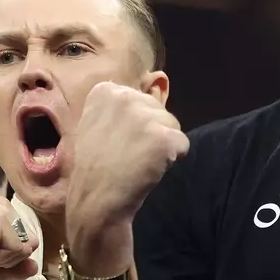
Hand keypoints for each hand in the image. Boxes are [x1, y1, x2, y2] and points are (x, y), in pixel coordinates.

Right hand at [0, 195, 39, 279]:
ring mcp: (0, 210)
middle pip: (30, 242)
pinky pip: (19, 250)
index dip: (11, 255)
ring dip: (6, 259)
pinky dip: (2, 259)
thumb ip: (16, 266)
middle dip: (10, 257)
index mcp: (1, 209)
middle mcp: (2, 204)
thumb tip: (35, 267)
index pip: (28, 239)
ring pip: (26, 247)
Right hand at [66, 82, 188, 269]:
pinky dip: (172, 160)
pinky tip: (148, 169)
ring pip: (173, 126)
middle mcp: (125, 96)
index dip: (134, 125)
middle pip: (159, 110)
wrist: (96, 201)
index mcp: (105, 90)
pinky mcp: (164, 136)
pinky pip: (183, 144)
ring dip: (162, 146)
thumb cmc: (97, 167)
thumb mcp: (100, 125)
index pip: (141, 99)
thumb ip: (128, 104)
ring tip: (136, 162)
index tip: (115, 142)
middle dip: (150, 132)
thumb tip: (161, 78)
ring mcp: (144, 116)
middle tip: (127, 154)